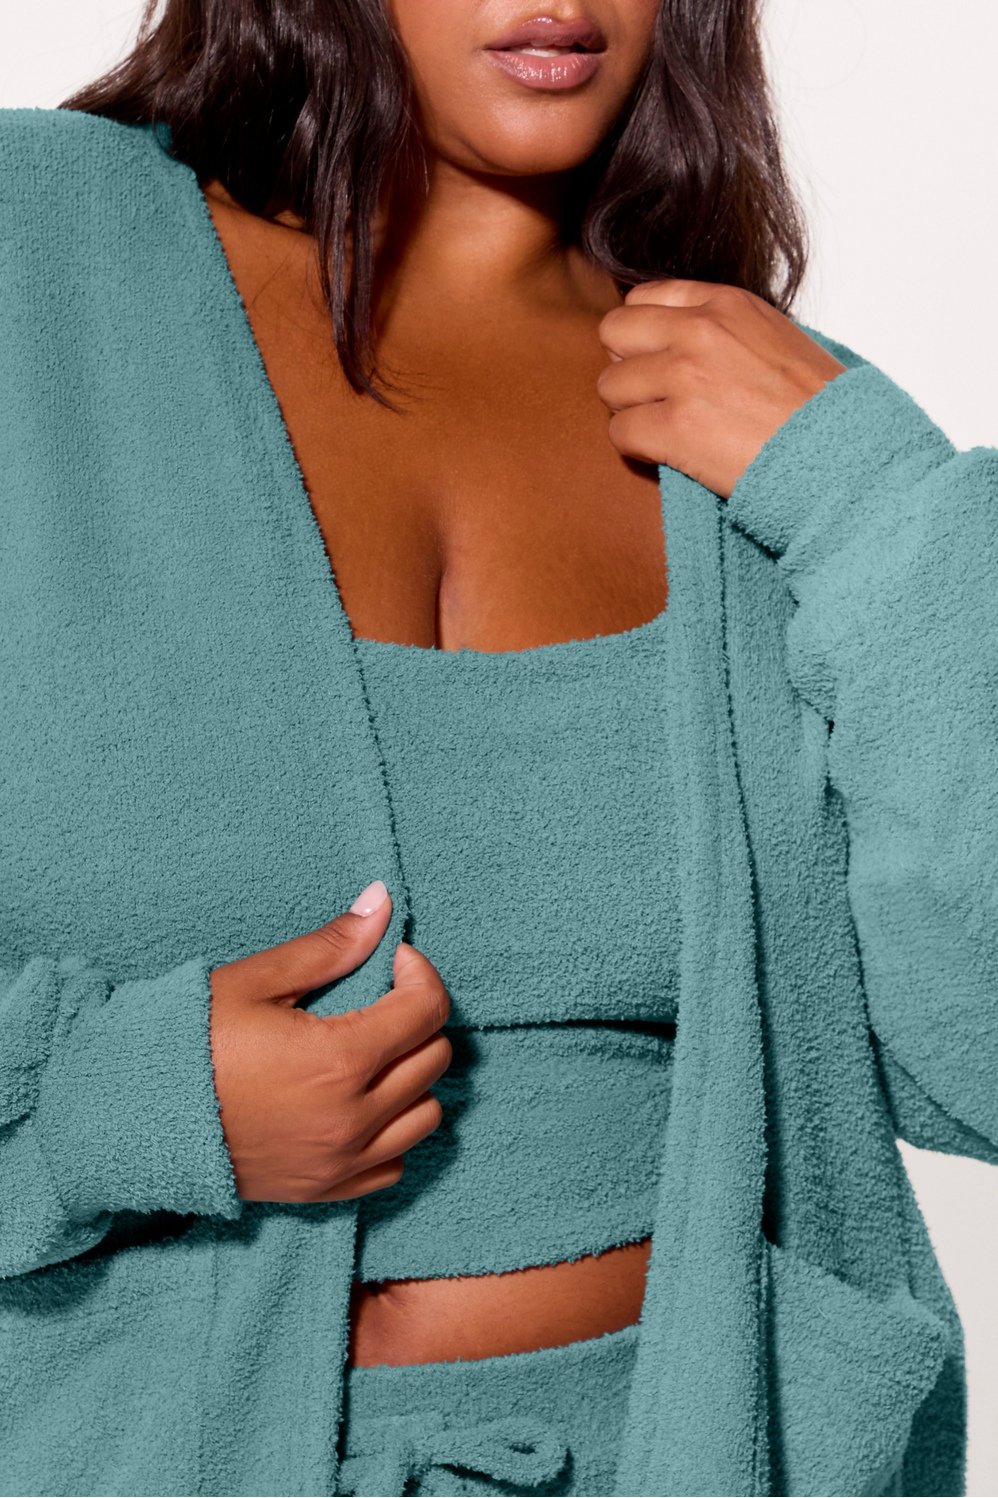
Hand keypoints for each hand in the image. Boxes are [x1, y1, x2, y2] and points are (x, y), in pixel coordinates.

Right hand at [208, 888, 451, 1202]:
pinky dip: (392, 1132)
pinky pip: (393, 1165)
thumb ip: (329, 946)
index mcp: (338, 1061)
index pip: (427, 1010)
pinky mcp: (323, 1191)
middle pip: (434, 1060)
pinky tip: (360, 1102)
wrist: (127, 1117)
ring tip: (372, 1051)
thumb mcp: (256, 981)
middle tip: (378, 997)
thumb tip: (381, 902)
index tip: (392, 959)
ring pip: (425, 1117)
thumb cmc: (187, 1042)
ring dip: (412, 1078)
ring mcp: (339, 1162)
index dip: (419, 972)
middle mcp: (351, 1119)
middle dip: (416, 1018)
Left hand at [596, 278, 847, 498]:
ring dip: (631, 412)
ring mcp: (685, 377)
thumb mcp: (774, 339)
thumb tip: (674, 339)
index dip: (643, 337)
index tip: (660, 364)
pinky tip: (668, 455)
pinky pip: (619, 433)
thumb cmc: (816, 409)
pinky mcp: (676, 427)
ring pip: (610, 386)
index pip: (642, 299)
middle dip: (626, 367)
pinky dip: (636, 449)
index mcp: (726, 303)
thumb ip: (724, 329)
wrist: (844, 455)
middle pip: (612, 333)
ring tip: (667, 431)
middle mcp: (700, 331)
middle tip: (653, 399)